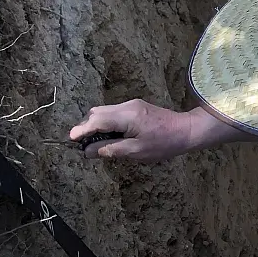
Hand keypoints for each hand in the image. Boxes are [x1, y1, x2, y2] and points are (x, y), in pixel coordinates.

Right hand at [70, 100, 203, 161]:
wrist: (187, 130)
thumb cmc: (164, 143)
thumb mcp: (136, 151)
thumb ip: (111, 150)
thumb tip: (88, 151)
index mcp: (127, 116)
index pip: (97, 120)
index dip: (82, 130)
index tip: (70, 140)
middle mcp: (126, 106)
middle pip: (97, 112)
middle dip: (86, 127)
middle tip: (82, 145)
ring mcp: (131, 105)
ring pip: (104, 112)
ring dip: (96, 126)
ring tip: (95, 144)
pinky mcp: (135, 107)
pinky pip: (114, 114)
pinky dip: (106, 124)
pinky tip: (109, 138)